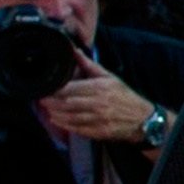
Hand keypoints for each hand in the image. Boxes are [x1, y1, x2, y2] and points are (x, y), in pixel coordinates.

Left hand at [37, 62, 155, 147]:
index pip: (72, 88)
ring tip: (47, 111)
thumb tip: (74, 51)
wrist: (142, 118)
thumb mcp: (109, 77)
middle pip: (68, 103)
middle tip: (41, 100)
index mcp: (100, 88)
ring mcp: (98, 119)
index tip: (46, 88)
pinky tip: (57, 121)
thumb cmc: (124, 96)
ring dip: (56, 114)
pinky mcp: (99, 131)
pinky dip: (65, 125)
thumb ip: (89, 65)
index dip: (56, 90)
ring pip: (70, 117)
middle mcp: (98, 103)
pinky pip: (78, 129)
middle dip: (52, 102)